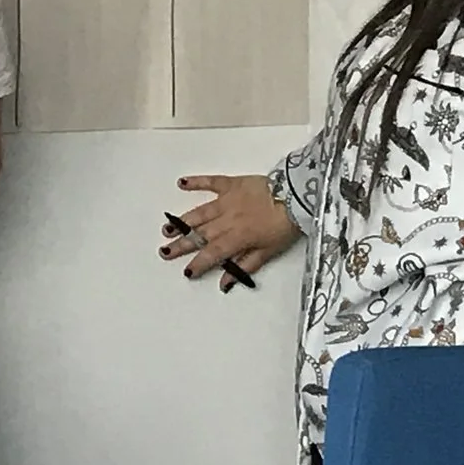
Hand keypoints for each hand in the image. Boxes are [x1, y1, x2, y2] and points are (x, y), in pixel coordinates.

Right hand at [163, 175, 301, 286]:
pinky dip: (196, 182)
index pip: (212, 253)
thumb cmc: (286, 225)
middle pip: (200, 235)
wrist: (299, 195)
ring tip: (167, 229)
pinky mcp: (232, 185)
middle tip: (164, 252)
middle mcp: (227, 220)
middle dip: (181, 245)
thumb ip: (244, 266)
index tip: (186, 272)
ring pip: (200, 213)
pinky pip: (211, 182)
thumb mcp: (269, 251)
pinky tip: (182, 183)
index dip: (198, 263)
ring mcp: (227, 201)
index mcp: (237, 237)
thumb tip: (225, 283)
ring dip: (182, 221)